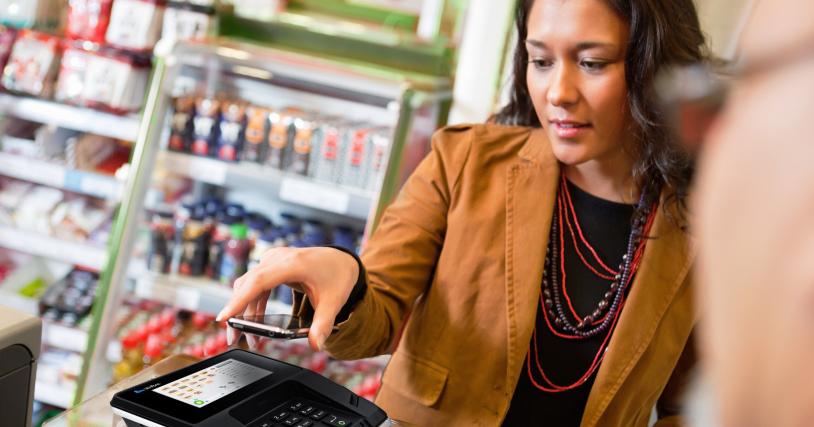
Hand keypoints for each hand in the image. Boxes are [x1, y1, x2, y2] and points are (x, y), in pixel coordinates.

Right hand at [216, 246, 359, 351]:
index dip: (239, 300)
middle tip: (233, 338)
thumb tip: (316, 344)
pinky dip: (252, 303)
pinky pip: (256, 284)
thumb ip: (323, 324)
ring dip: (244, 310)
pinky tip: (254, 322)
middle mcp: (279, 258)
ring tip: (248, 337)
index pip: (259, 281)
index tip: (224, 317)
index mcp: (293, 264)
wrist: (342, 259)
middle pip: (248, 285)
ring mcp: (274, 260)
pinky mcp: (272, 265)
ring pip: (248, 285)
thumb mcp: (334, 302)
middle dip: (237, 313)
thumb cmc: (337, 275)